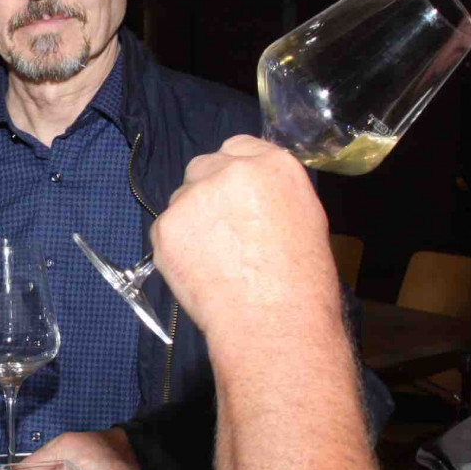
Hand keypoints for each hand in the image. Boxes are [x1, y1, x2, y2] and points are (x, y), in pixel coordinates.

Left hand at [151, 136, 339, 351]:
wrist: (273, 322)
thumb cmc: (303, 281)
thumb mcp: (305, 220)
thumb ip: (273, 195)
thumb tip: (253, 197)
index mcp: (274, 165)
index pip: (240, 147)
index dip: (235, 172)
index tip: (236, 196)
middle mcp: (230, 170)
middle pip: (204, 166)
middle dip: (209, 192)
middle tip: (221, 230)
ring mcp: (193, 196)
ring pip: (182, 198)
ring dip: (191, 219)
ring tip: (213, 259)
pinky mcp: (166, 226)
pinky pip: (165, 229)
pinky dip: (175, 247)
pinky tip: (198, 272)